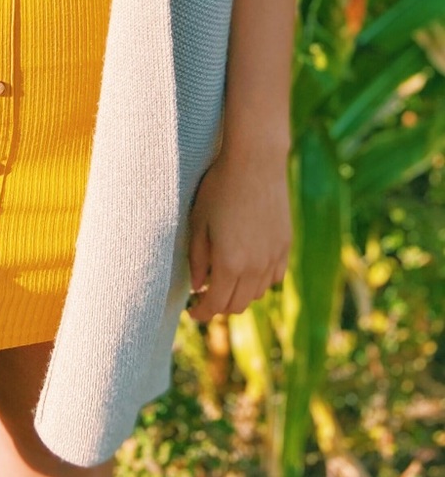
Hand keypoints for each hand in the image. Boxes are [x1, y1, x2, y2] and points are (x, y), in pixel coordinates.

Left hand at [186, 142, 290, 321]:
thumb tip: (198, 286)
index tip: (192, 312)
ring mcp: (274, 257)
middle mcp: (256, 267)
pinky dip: (259, 282)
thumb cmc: (219, 189)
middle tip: (203, 296)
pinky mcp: (286, 246)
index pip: (216, 304)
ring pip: (257, 294)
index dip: (202, 313)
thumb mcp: (198, 222)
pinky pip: (274, 278)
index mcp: (230, 264)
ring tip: (222, 280)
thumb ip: (197, 259)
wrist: (255, 163)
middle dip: (218, 306)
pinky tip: (247, 269)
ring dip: (239, 294)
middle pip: (237, 305)